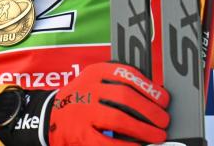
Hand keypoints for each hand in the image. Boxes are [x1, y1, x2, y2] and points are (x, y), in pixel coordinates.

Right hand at [48, 62, 168, 144]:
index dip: (149, 88)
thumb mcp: (93, 83)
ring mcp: (83, 112)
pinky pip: (108, 142)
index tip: (163, 100)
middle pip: (126, 96)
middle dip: (150, 110)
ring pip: (119, 118)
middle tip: (163, 121)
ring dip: (144, 129)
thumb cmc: (80, 101)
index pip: (126, 74)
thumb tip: (153, 100)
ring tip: (157, 136)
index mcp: (93, 74)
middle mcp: (87, 90)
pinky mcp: (80, 134)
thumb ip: (116, 86)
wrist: (49, 117)